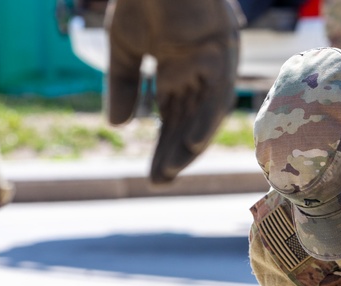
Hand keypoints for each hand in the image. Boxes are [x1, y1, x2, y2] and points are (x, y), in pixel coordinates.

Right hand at [105, 0, 241, 182]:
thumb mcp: (124, 47)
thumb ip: (122, 85)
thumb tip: (117, 126)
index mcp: (179, 71)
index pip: (173, 118)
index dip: (163, 146)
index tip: (151, 175)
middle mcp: (200, 72)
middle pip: (189, 122)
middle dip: (174, 153)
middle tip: (159, 182)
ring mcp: (214, 63)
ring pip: (206, 113)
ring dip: (191, 144)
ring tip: (173, 170)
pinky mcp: (223, 52)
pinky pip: (218, 92)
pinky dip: (207, 118)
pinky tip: (195, 143)